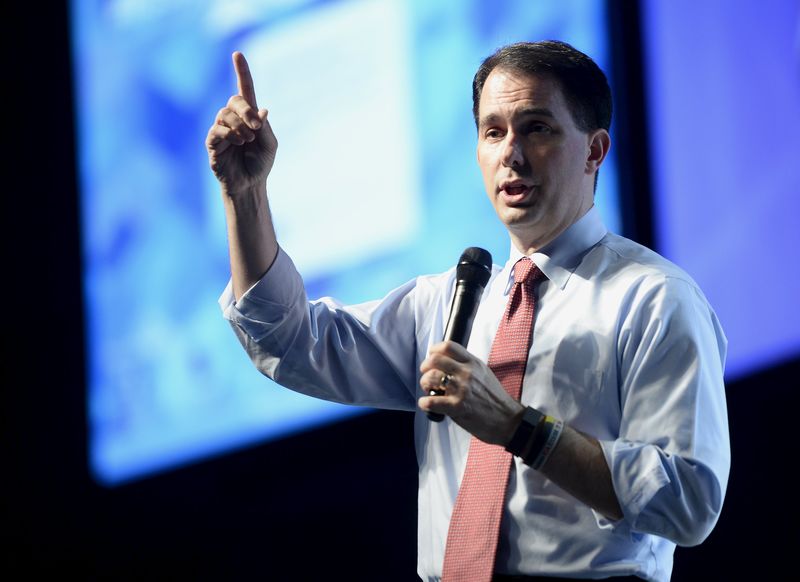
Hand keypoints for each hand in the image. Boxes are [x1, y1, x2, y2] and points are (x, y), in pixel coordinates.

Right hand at [206, 52, 277, 195]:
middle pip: (234, 100)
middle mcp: (233, 119)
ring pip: (224, 114)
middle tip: (256, 127)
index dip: (242, 72)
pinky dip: (229, 134)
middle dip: (246, 110)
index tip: (238, 54)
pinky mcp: (212, 141)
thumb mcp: (270, 144)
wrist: (249, 185)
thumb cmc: (260, 164)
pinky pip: (217, 129)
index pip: (244, 89)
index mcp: (249, 116)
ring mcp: (221, 129)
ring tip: (247, 141)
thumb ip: (265, 127)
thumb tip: (261, 110)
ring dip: (239, 126)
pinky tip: (237, 143)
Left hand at [418, 341, 524, 445]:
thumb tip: (445, 362)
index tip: (431, 357)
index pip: (448, 346)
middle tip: (427, 375)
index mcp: (473, 363)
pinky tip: (428, 405)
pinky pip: (431, 401)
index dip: (434, 350)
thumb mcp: (483, 373)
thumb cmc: (494, 398)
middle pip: (434, 360)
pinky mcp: (457, 407)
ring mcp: (462, 390)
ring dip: (424, 384)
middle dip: (425, 367)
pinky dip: (424, 403)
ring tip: (429, 390)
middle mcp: (467, 373)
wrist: (508, 420)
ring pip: (430, 378)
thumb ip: (467, 365)